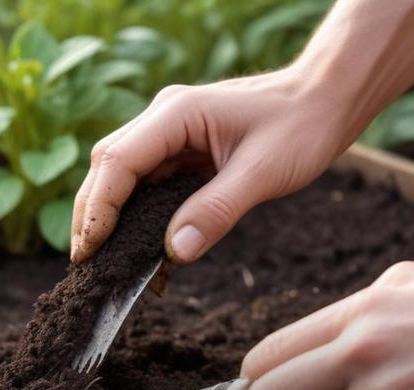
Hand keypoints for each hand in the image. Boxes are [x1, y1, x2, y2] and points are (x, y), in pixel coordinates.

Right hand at [70, 68, 349, 263]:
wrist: (327, 100)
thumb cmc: (301, 127)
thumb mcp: (263, 173)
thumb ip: (217, 211)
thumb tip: (175, 253)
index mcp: (176, 114)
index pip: (117, 162)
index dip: (98, 209)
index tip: (89, 252)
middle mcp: (164, 118)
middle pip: (108, 168)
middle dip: (93, 216)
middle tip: (86, 265)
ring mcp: (171, 133)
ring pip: (123, 177)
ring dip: (111, 218)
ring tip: (106, 263)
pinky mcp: (182, 150)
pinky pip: (149, 184)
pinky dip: (139, 216)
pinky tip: (142, 249)